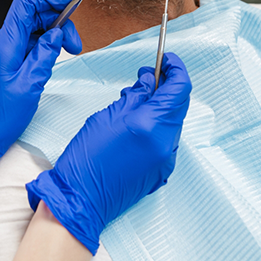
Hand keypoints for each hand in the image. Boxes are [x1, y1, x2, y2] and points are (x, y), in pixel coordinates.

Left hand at [0, 0, 81, 195]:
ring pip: (29, 31)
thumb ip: (45, 56)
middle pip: (30, 16)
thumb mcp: (29, 87)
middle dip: (57, 21)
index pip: (26, 5)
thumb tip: (57, 34)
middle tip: (75, 43)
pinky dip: (41, 47)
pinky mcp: (1, 65)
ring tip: (68, 52)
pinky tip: (52, 60)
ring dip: (51, 35)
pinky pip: (24, 46)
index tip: (71, 2)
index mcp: (4, 46)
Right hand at [25, 52, 191, 253]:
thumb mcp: (107, 116)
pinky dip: (157, 125)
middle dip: (167, 86)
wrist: (81, 200)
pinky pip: (167, 140)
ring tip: (135, 101)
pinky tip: (137, 124)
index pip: (179, 88)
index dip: (176, 69)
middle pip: (179, 105)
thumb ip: (134, 96)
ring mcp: (166, 159)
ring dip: (161, 106)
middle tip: (147, 77)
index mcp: (151, 125)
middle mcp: (165, 143)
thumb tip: (150, 81)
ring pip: (173, 122)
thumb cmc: (86, 159)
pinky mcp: (161, 170)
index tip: (167, 60)